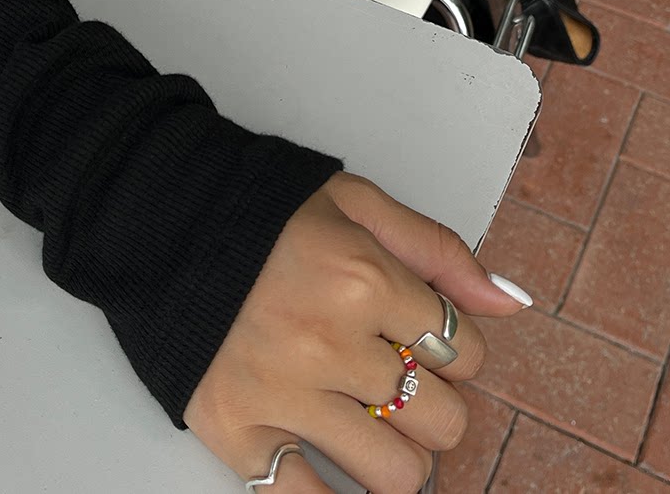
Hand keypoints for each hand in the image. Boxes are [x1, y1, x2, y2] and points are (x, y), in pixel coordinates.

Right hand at [186, 172, 529, 492]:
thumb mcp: (355, 202)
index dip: (455, 345)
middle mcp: (329, 344)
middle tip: (398, 375)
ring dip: (398, 453)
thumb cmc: (260, 210)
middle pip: (442, 418)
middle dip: (434, 401)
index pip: (464, 348)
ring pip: (395, 474)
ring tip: (371, 419)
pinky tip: (342, 472)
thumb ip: (436, 250)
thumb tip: (509, 302)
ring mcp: (282, 396)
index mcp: (363, 278)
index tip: (424, 334)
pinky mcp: (238, 434)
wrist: (160, 222)